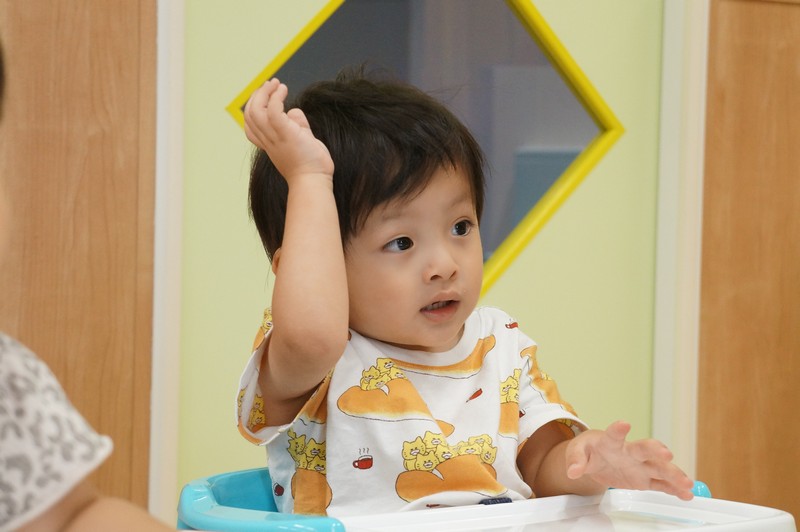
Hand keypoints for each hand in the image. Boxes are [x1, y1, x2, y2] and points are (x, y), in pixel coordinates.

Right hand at [243, 78, 333, 181]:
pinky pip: (273, 111)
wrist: (314, 182)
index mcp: (270, 145)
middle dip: (258, 95)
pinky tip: (284, 90)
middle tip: (272, 84)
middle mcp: (268, 141)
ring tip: (277, 84)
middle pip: (250, 114)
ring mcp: (275, 138)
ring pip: (256, 110)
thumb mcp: (302, 141)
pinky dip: (276, 97)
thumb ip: (298, 125)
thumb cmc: (311, 166)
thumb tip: (294, 110)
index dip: (253, 109)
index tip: (267, 97)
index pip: (250, 127)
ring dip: (265, 92)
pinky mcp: (286, 134)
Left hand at [565, 420, 694, 499]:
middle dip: (655, 450)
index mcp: (610, 442)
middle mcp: (629, 452)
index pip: (613, 434)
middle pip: (644, 449)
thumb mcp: (576, 453)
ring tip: (686, 483)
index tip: (624, 424)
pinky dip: (674, 489)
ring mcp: (640, 465)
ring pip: (658, 468)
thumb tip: (573, 471)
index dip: (618, 429)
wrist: (597, 458)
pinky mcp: (645, 479)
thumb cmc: (589, 450)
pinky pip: (661, 484)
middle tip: (666, 453)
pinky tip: (687, 494)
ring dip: (672, 474)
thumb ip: (575, 461)